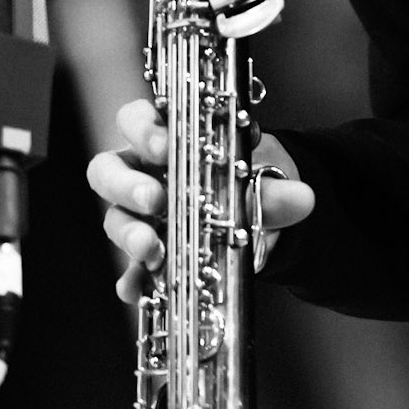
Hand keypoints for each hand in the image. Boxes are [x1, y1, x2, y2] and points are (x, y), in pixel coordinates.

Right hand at [86, 96, 314, 301]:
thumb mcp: (262, 181)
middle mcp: (141, 173)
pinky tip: (140, 288)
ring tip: (151, 248)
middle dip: (125, 184)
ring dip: (129, 233)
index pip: (134, 120)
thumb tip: (302, 198)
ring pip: (113, 217)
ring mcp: (138, 215)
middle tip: (155, 199)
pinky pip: (128, 268)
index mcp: (163, 139)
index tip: (165, 146)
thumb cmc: (244, 181)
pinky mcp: (145, 254)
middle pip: (106, 170)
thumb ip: (276, 189)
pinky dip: (133, 279)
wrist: (257, 216)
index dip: (142, 130)